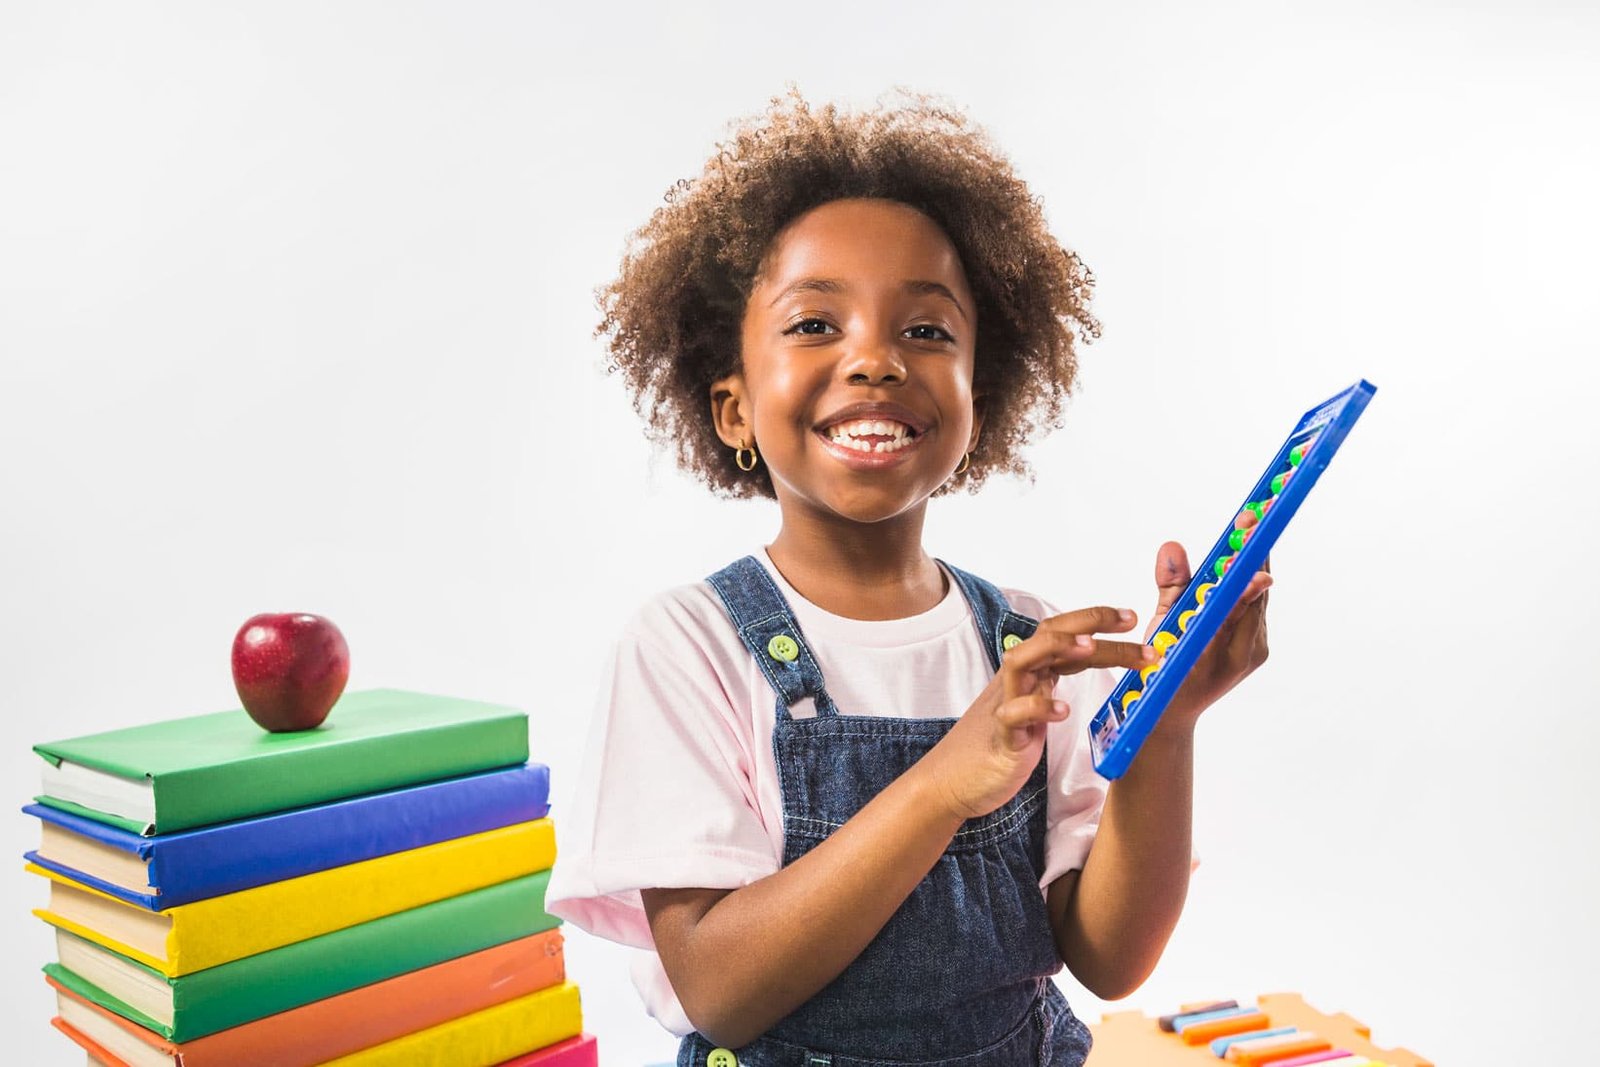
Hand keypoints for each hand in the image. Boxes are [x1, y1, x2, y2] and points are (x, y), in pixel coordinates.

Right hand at [921, 608, 1155, 821]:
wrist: (951, 780)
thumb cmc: (999, 742)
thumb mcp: (1033, 706)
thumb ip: (1052, 684)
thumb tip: (1088, 670)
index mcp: (1029, 674)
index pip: (1061, 634)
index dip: (1095, 621)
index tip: (1131, 618)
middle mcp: (1016, 681)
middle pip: (1048, 637)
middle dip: (1090, 625)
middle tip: (1132, 623)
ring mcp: (1004, 705)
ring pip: (1021, 662)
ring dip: (1055, 649)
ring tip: (1089, 647)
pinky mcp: (1000, 738)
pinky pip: (1012, 715)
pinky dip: (1037, 708)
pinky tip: (1062, 710)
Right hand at [1149, 510, 1271, 728]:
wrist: (1173, 714)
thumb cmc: (1159, 674)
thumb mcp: (1158, 629)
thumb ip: (1170, 587)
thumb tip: (1172, 546)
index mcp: (1218, 651)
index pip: (1238, 601)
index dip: (1245, 565)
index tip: (1251, 536)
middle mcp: (1247, 651)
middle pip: (1256, 593)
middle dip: (1252, 555)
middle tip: (1250, 519)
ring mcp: (1256, 650)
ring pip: (1258, 598)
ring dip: (1251, 565)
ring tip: (1248, 529)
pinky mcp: (1257, 647)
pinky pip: (1255, 609)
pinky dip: (1247, 585)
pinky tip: (1241, 561)